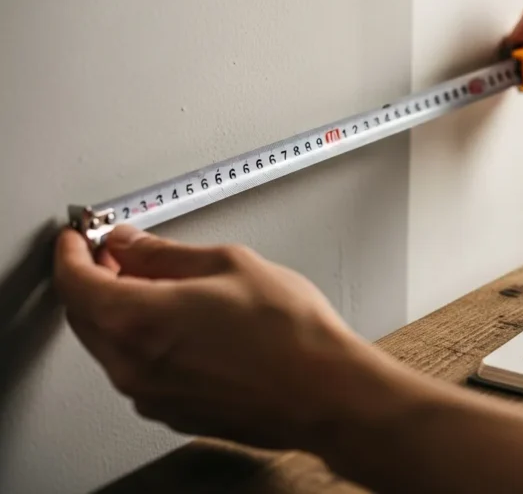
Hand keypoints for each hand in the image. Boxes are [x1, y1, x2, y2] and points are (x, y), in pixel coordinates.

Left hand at [52, 225, 404, 451]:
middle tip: (117, 253)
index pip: (74, 280)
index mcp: (137, 320)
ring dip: (120, 311)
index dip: (72, 251)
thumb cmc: (291, 334)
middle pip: (84, 315)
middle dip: (94, 279)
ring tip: (157, 284)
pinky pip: (138, 370)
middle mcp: (132, 365)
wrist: (325, 391)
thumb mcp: (228, 264)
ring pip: (110, 345)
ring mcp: (151, 395)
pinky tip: (180, 322)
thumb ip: (164, 252)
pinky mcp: (173, 412)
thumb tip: (131, 243)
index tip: (78, 237)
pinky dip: (143, 341)